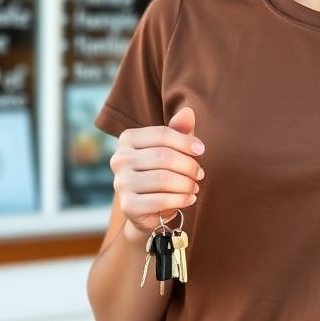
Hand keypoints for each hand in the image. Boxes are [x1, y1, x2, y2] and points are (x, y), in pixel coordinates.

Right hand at [110, 106, 204, 239]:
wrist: (149, 209)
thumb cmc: (163, 170)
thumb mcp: (173, 148)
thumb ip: (179, 130)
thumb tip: (188, 111)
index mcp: (127, 139)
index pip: (162, 134)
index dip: (186, 141)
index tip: (201, 150)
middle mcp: (119, 159)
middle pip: (164, 157)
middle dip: (188, 165)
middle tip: (200, 174)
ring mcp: (120, 183)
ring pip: (163, 179)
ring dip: (187, 184)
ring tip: (195, 186)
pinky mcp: (127, 206)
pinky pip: (160, 200)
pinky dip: (181, 199)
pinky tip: (190, 198)